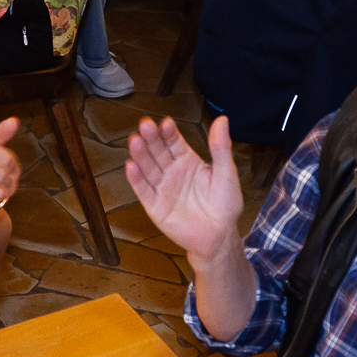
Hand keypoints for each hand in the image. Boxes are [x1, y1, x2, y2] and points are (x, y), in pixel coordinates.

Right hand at [124, 115, 242, 261]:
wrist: (220, 237)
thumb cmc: (225, 205)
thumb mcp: (226, 173)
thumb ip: (221, 147)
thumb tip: (222, 120)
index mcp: (188, 161)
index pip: (174, 142)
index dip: (169, 133)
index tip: (165, 122)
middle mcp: (172, 172)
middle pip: (158, 152)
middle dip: (152, 138)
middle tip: (145, 125)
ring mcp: (162, 189)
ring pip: (148, 168)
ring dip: (141, 154)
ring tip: (135, 140)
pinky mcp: (155, 207)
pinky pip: (144, 191)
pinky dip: (136, 179)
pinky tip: (131, 166)